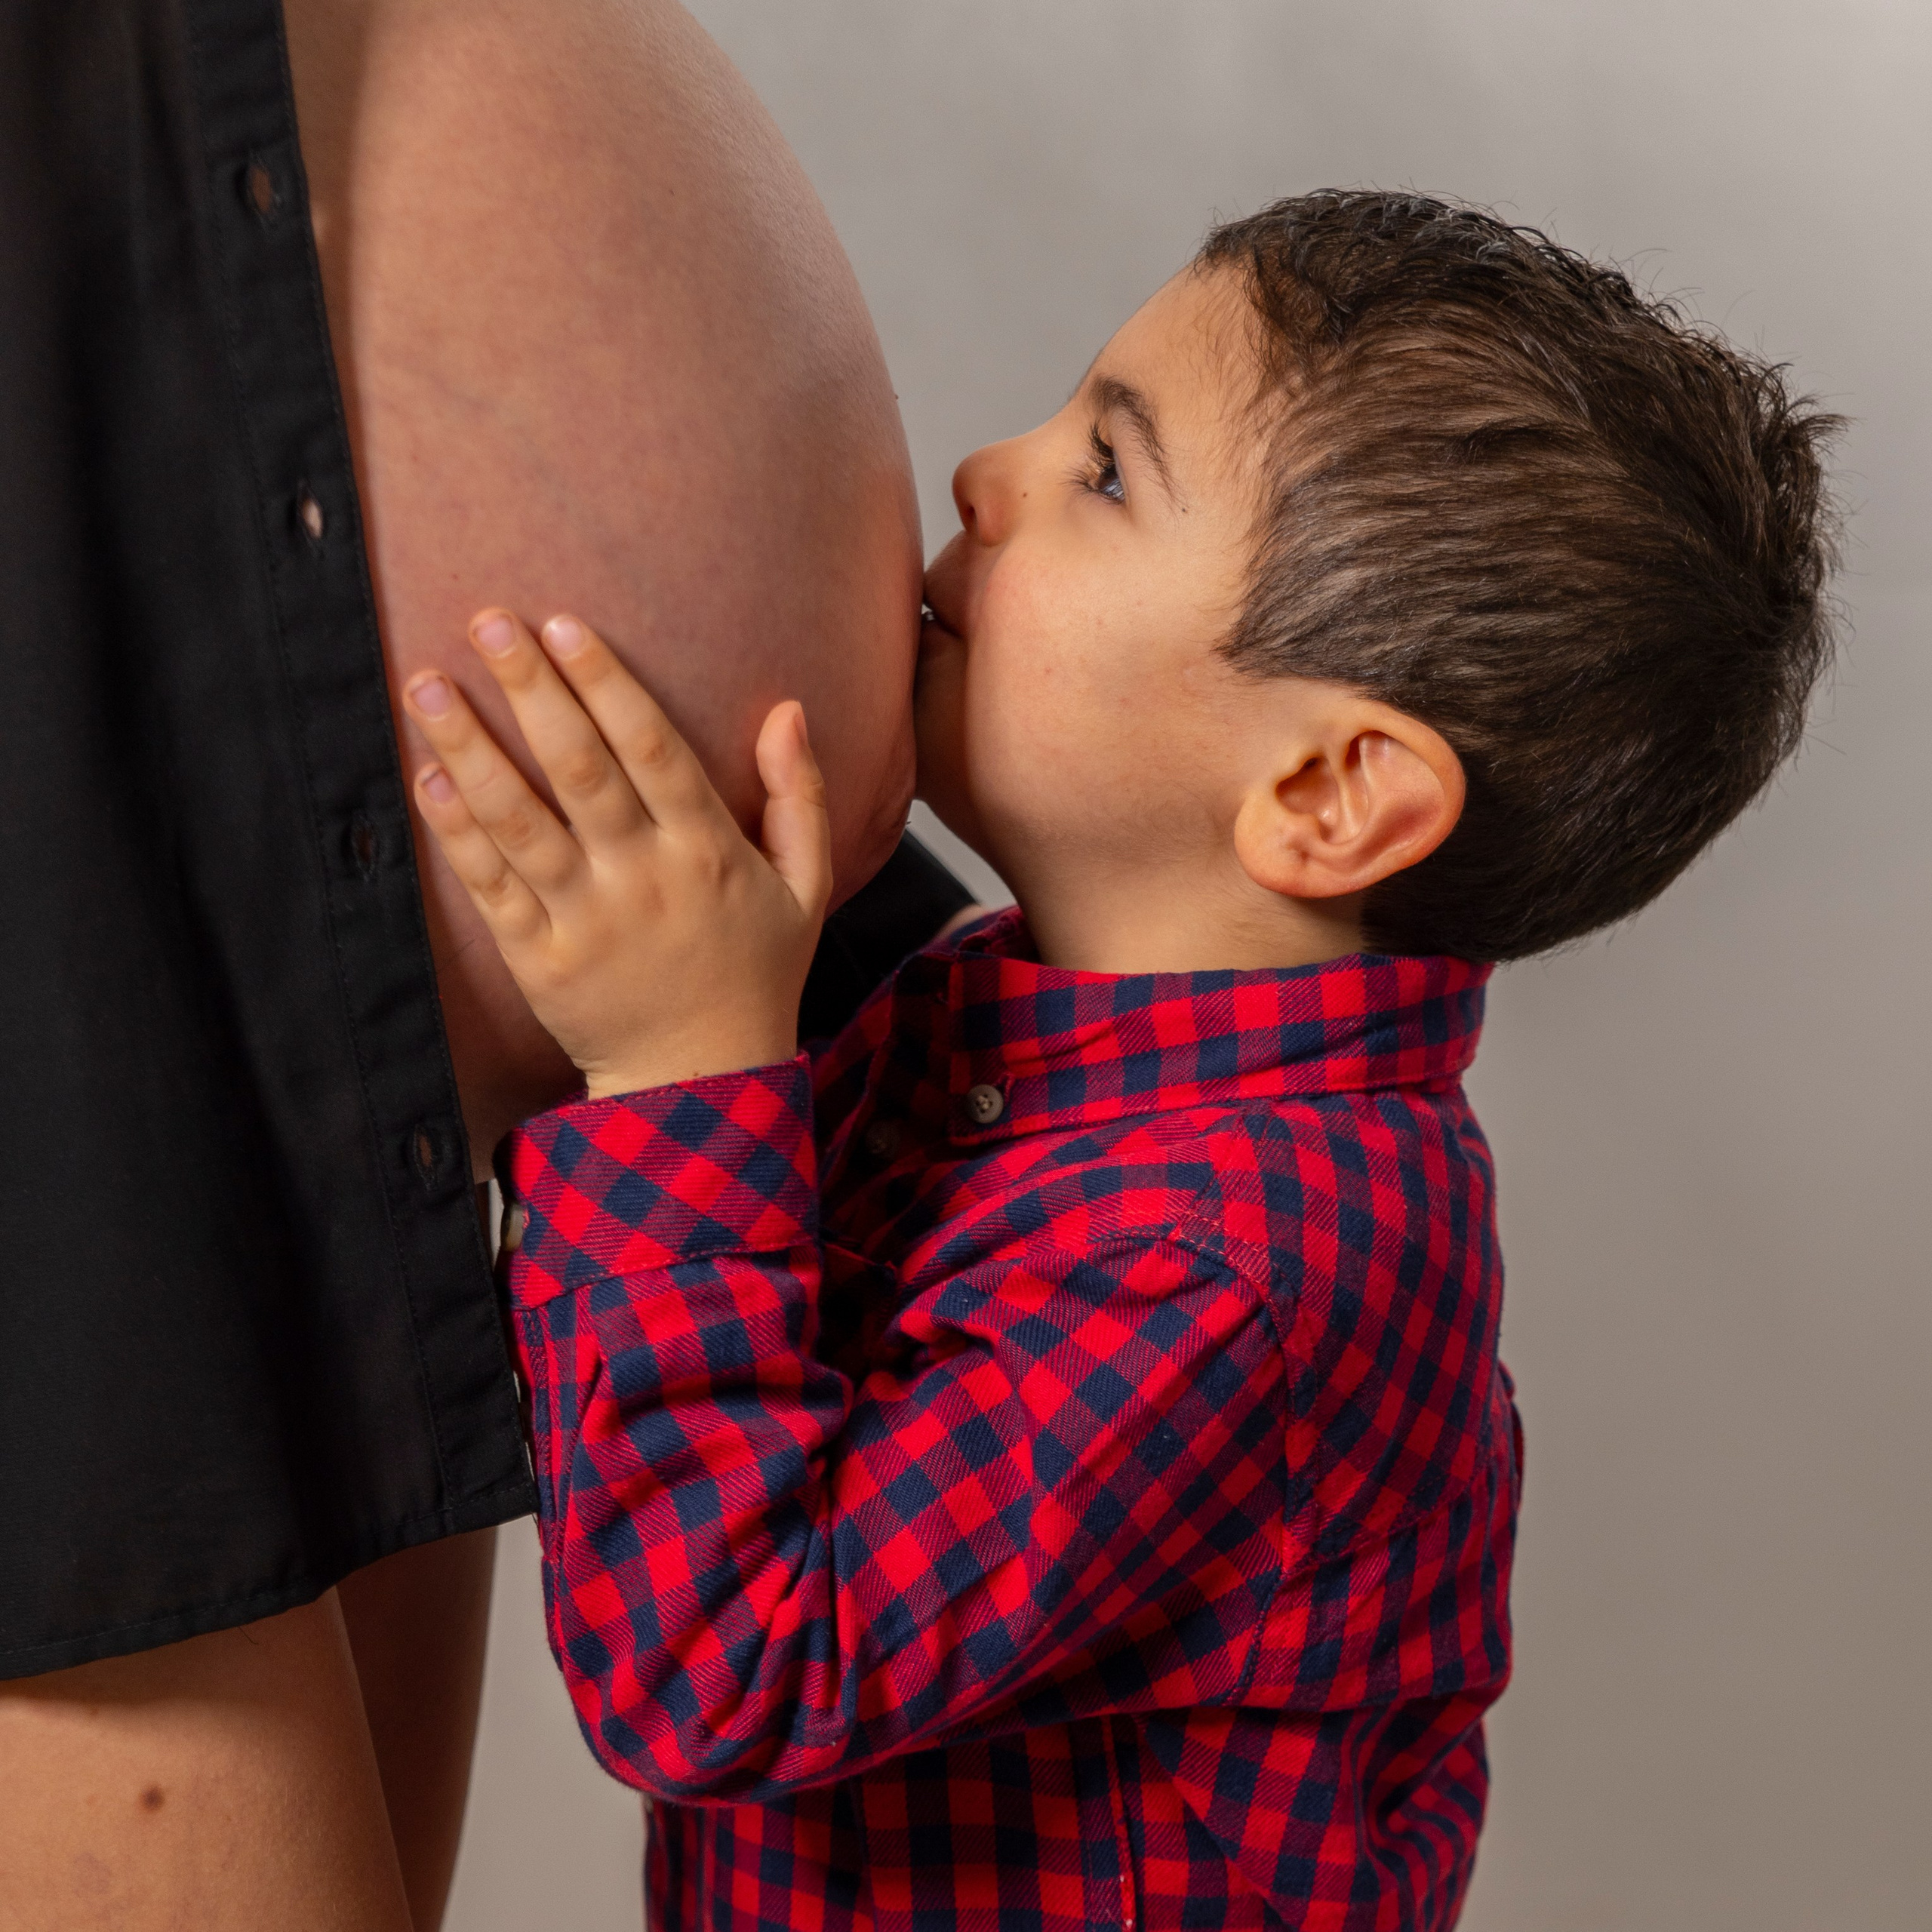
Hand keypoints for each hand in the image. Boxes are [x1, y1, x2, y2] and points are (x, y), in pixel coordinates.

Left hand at [404, 610, 830, 1097]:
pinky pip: (490, 887)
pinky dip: (456, 832)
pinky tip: (428, 776)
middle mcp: (644, 880)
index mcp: (708, 852)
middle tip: (488, 622)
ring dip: (471, 749)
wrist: (702, 1083)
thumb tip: (790, 710)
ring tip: (426, 685)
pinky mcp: (539, 960)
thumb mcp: (806, 887)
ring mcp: (587, 921)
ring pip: (520, 821)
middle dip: (531, 690)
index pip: (653, 749)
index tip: (565, 625)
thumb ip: (801, 796)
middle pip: (580, 769)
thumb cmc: (754, 973)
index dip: (606, 683)